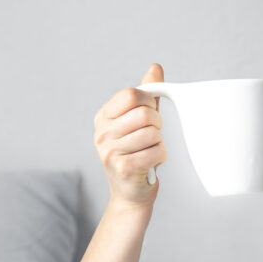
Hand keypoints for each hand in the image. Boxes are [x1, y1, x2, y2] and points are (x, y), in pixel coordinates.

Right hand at [93, 64, 167, 211]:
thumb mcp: (139, 121)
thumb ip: (147, 95)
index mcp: (103, 117)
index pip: (131, 95)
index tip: (149, 114)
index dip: (148, 102)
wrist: (130, 193)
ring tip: (149, 150)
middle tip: (153, 135)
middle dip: (157, 124)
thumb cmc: (137, 153)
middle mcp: (101, 133)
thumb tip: (155, 67)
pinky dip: (161, 156)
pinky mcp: (123, 168)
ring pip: (153, 133)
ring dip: (159, 143)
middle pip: (144, 114)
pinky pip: (156, 152)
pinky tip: (151, 162)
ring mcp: (109, 151)